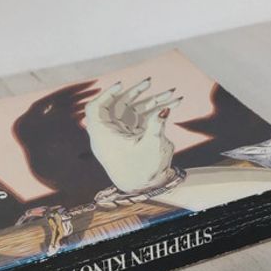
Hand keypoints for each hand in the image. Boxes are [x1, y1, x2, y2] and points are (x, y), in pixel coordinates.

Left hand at [84, 78, 182, 192]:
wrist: (147, 189)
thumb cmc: (143, 171)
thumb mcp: (151, 147)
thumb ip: (157, 126)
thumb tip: (165, 109)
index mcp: (103, 136)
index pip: (96, 109)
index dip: (106, 95)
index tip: (121, 85)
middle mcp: (111, 132)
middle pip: (118, 104)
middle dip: (136, 92)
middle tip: (149, 82)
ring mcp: (124, 132)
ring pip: (135, 109)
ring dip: (153, 100)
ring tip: (171, 93)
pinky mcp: (135, 135)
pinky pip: (144, 117)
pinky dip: (157, 110)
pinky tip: (174, 103)